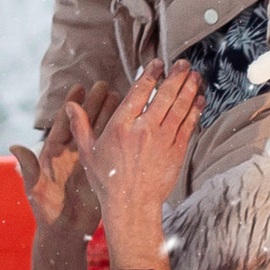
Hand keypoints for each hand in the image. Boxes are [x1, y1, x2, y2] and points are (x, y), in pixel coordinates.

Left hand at [11, 90, 112, 269]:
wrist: (65, 232)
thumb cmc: (46, 212)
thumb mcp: (35, 189)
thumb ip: (27, 167)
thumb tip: (14, 147)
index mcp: (53, 153)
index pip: (64, 123)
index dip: (71, 106)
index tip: (78, 87)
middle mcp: (71, 153)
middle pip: (84, 122)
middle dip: (94, 103)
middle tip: (104, 85)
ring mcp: (87, 161)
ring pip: (100, 132)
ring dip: (109, 115)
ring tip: (121, 97)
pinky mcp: (100, 171)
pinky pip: (109, 149)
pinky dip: (119, 135)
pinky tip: (130, 122)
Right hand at [82, 64, 204, 269]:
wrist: (131, 206)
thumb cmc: (107, 181)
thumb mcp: (88, 153)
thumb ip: (81, 126)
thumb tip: (70, 104)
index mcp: (121, 126)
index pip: (139, 92)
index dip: (151, 75)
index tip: (158, 64)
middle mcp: (144, 129)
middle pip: (165, 95)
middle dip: (176, 76)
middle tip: (184, 63)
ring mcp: (163, 140)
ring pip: (180, 107)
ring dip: (189, 88)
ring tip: (195, 75)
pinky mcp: (176, 152)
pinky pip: (188, 125)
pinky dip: (195, 110)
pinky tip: (199, 99)